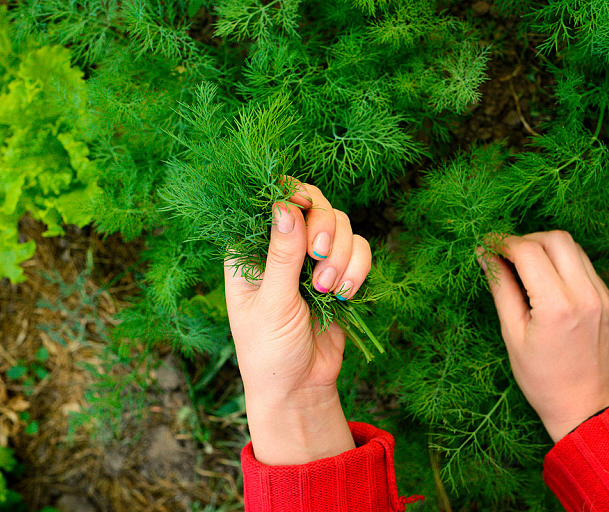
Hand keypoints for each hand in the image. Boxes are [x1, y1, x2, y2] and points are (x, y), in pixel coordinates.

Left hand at [224, 180, 371, 464]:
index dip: (289, 194)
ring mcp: (311, 259)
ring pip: (340, 224)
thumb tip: (285, 206)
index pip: (268, 201)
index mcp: (249, 250)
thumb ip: (282, 255)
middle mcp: (281, 247)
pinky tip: (344, 295)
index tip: (303, 206)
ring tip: (327, 291)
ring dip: (341, 255)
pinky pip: (359, 249)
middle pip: (312, 203)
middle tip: (318, 256)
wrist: (300, 388)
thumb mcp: (272, 303)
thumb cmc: (269, 351)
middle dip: (322, 228)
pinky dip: (357, 268)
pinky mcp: (339, 272)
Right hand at [479, 231, 608, 442]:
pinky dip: (562, 263)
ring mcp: (602, 297)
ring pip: (573, 248)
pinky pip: (585, 266)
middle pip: (556, 239)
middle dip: (526, 239)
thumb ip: (501, 288)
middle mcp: (585, 295)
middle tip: (505, 255)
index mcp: (557, 306)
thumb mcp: (512, 333)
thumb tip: (484, 256)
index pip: (528, 251)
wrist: (583, 405)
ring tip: (524, 266)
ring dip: (545, 248)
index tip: (486, 246)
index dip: (503, 243)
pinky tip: (546, 281)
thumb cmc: (541, 378)